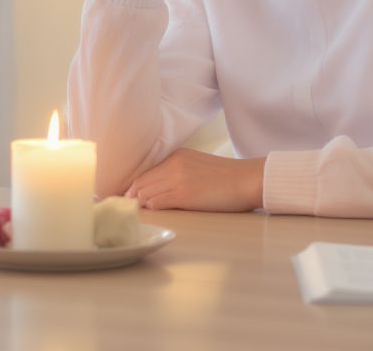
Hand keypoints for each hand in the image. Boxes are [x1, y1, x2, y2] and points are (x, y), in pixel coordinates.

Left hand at [124, 148, 265, 211]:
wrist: (247, 179)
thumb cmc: (227, 177)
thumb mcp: (197, 166)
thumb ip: (177, 172)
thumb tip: (158, 191)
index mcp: (176, 156)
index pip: (144, 173)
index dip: (133, 188)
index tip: (127, 199)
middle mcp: (173, 164)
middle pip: (140, 183)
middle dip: (130, 197)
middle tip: (125, 210)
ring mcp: (178, 179)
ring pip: (145, 193)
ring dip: (140, 205)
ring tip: (136, 215)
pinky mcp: (184, 194)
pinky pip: (157, 202)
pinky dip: (151, 209)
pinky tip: (152, 214)